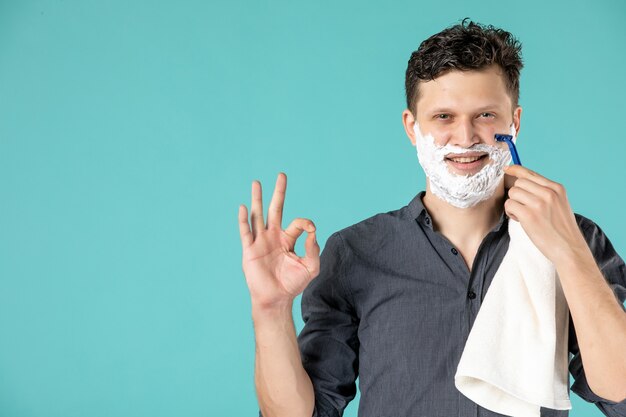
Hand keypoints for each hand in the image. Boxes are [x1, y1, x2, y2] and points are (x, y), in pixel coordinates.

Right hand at [238, 173, 319, 309]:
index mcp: (288, 239)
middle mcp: (274, 236)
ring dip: (258, 199)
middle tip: (282, 175)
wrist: (276, 299)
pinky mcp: (250, 249)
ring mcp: (261, 241)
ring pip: (258, 215)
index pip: (298, 223)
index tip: (311, 230)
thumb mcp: (310, 267)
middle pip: (276, 209)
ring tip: (256, 183)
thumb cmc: (293, 284)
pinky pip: (246, 232)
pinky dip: (244, 219)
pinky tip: (244, 207)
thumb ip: (313, 249)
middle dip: (279, 192)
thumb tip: (312, 232)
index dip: (306, 224)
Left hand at [503, 165, 587, 264]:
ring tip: (523, 215)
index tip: (507, 168)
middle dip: (517, 195)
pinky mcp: (529, 215)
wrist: (569, 248)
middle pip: (519, 183)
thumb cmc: (561, 229)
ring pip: (513, 193)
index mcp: (557, 188)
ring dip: (513, 204)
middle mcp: (548, 192)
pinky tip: (520, 220)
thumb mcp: (559, 204)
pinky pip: (509, 205)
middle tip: (523, 208)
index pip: (531, 173)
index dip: (516, 170)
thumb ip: (545, 192)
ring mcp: (539, 203)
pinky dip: (510, 213)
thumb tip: (522, 182)